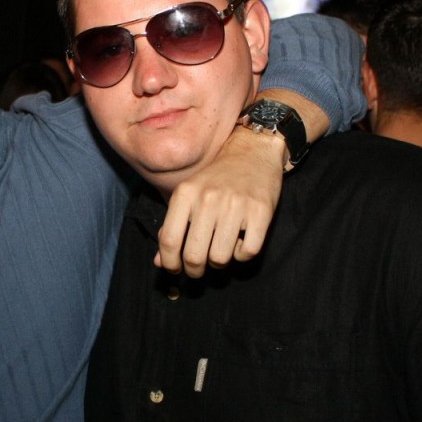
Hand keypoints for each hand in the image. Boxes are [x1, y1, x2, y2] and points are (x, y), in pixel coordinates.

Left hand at [156, 123, 285, 277]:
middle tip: (198, 268)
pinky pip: (247, 252)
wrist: (253, 151)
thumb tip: (161, 263)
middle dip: (194, 270)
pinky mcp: (261, 212)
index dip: (170, 263)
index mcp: (186, 193)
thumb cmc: (217, 178)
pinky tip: (240, 243)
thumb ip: (172, 227)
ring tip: (220, 250)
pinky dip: (242, 255)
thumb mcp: (189, 195)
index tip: (175, 269)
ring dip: (219, 263)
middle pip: (194, 256)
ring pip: (220, 258)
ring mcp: (236, 205)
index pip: (169, 240)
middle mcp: (209, 198)